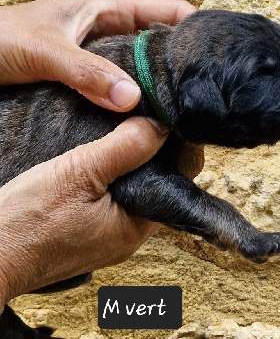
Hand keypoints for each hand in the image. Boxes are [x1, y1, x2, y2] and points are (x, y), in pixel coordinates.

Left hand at [0, 0, 195, 110]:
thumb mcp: (46, 50)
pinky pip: (122, 89)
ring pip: (141, 70)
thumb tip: (133, 99)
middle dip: (179, 62)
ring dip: (158, 87)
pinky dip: (135, 102)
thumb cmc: (0, 39)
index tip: (214, 51)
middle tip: (200, 91)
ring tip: (181, 110)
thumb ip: (87, 72)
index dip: (193, 25)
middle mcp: (110, 34)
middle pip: (159, 44)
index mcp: (107, 10)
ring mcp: (101, 59)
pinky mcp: (90, 81)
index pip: (166, 10)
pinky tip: (145, 120)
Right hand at [0, 117, 169, 309]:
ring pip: (138, 188)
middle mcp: (130, 234)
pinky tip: (111, 156)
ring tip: (134, 130)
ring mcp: (111, 233)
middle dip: (160, 152)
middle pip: (160, 184)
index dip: (179, 148)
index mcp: (136, 226)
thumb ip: (125, 149)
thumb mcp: (80, 174)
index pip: (178, 181)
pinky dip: (120, 174)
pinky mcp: (94, 228)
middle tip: (152, 119)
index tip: (174, 120)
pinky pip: (117, 196)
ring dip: (138, 162)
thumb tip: (160, 126)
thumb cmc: (27, 222)